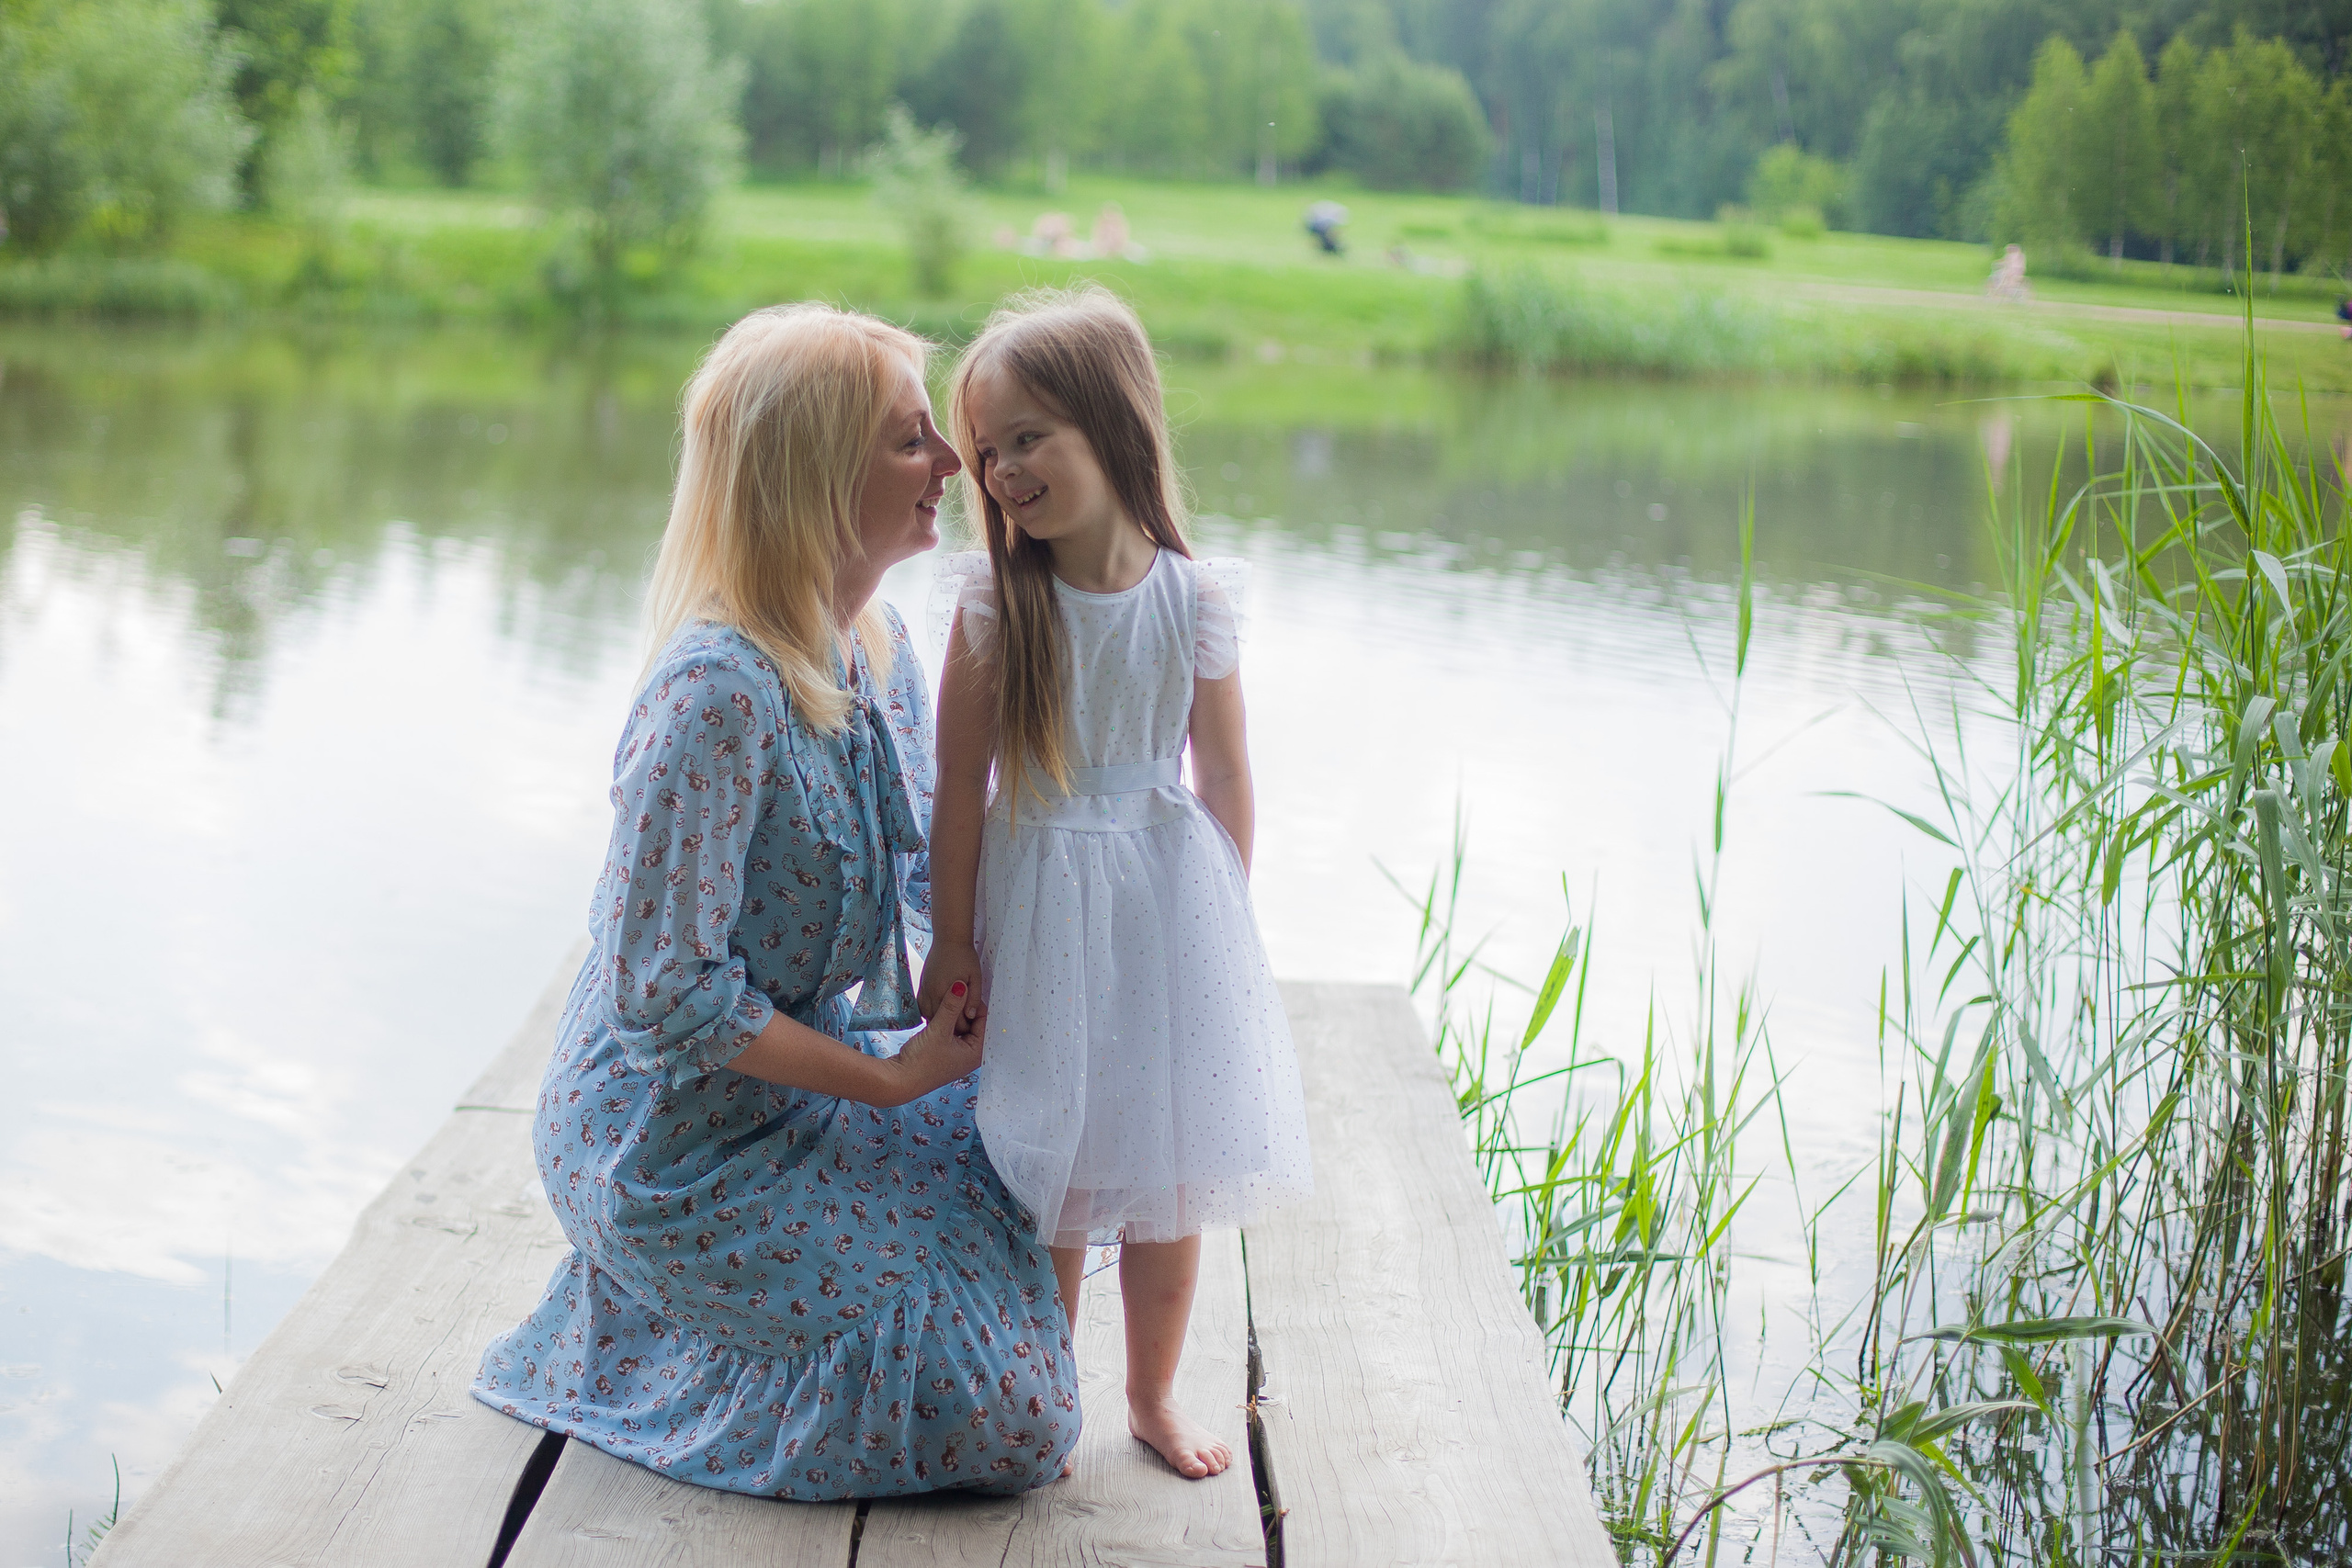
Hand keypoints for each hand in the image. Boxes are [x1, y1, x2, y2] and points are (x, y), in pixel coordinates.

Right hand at [883, 981, 984, 1104]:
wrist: (899, 1080)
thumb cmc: (922, 1061)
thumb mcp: (938, 1030)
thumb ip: (951, 1006)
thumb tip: (961, 984)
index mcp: (977, 1053)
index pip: (985, 1021)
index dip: (976, 1004)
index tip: (966, 988)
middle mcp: (971, 1055)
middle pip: (974, 1024)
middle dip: (965, 1008)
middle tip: (957, 990)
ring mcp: (957, 1054)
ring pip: (961, 1026)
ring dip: (955, 1014)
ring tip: (948, 997)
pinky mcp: (945, 1052)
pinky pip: (951, 1031)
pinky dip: (947, 1021)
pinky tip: (940, 1010)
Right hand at [918, 942, 984, 1023]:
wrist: (948, 939)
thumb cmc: (965, 957)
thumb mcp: (976, 977)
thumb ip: (974, 997)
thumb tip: (970, 1015)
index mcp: (946, 993)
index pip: (955, 1022)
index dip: (966, 1026)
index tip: (974, 1024)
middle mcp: (931, 994)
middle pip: (941, 1021)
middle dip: (954, 1025)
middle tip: (966, 1022)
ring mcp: (924, 991)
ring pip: (929, 1016)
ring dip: (941, 1020)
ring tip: (955, 1018)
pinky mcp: (920, 987)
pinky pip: (922, 1008)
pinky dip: (931, 1013)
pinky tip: (941, 1013)